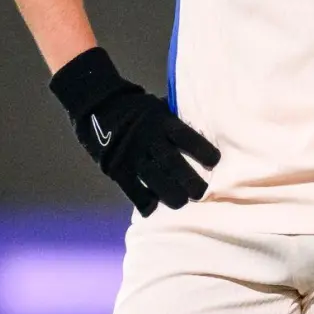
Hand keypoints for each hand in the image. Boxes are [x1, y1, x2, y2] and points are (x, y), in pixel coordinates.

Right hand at [50, 48, 219, 215]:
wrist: (97, 104)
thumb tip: (205, 131)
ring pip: (153, 177)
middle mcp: (148, 138)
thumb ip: (175, 121)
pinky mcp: (115, 166)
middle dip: (188, 179)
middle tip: (201, 192)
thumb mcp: (158, 107)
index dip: (201, 149)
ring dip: (169, 193)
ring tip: (180, 203)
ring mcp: (130, 153)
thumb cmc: (136, 108)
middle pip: (172, 162)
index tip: (215, 161)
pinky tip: (151, 209)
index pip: (185, 136)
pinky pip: (130, 187)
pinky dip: (141, 200)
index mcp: (161, 121)